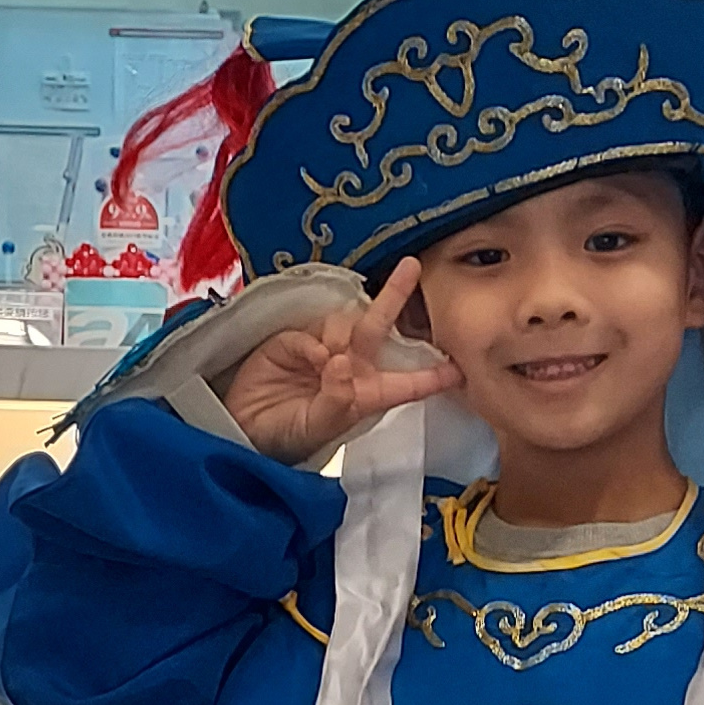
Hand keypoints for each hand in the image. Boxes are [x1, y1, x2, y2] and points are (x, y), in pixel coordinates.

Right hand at [220, 256, 463, 463]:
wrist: (242, 431)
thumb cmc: (286, 438)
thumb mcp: (316, 428)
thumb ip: (334, 399)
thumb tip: (341, 361)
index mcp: (367, 395)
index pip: (407, 383)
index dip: (434, 375)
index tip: (461, 367)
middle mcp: (351, 367)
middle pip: (379, 328)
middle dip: (395, 296)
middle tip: (412, 266)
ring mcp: (323, 350)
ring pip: (346, 323)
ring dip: (342, 334)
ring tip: (322, 364)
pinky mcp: (294, 341)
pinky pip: (312, 333)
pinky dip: (310, 344)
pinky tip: (305, 360)